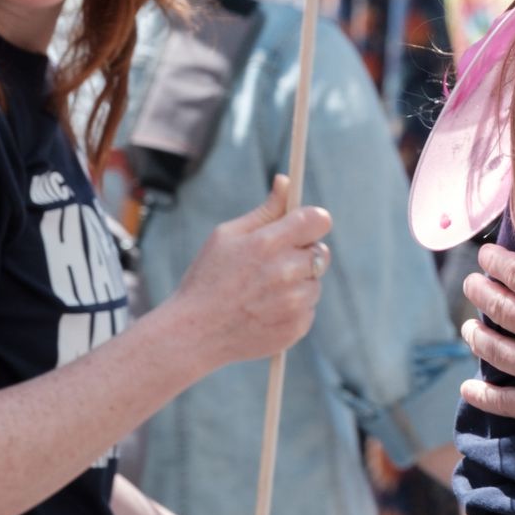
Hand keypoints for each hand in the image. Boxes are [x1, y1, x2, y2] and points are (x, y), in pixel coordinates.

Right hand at [159, 176, 330, 373]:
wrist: (193, 334)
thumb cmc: (207, 278)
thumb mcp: (227, 236)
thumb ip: (265, 210)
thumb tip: (286, 181)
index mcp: (268, 243)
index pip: (318, 219)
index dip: (313, 221)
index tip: (304, 226)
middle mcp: (286, 271)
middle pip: (321, 252)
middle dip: (302, 254)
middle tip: (275, 264)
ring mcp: (294, 301)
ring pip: (315, 281)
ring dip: (299, 283)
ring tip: (263, 291)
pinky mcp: (297, 326)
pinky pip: (309, 308)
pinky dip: (294, 308)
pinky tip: (265, 311)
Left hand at [459, 238, 514, 453]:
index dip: (497, 261)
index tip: (484, 254)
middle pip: (499, 306)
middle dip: (481, 292)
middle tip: (471, 282)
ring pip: (493, 349)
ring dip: (477, 336)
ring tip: (467, 327)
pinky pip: (503, 402)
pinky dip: (482, 397)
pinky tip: (468, 393)